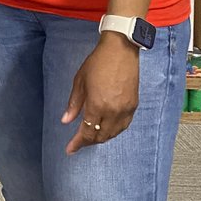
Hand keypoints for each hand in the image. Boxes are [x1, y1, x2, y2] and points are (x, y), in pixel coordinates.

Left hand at [61, 33, 139, 153]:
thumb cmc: (97, 63)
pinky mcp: (134, 106)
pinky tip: (106, 129)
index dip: (78, 143)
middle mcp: (113, 111)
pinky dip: (114, 131)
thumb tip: (66, 120)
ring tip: (90, 137)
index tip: (70, 150)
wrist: (120, 51)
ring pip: (113, 133)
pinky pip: (123, 126)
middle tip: (78, 143)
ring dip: (101, 138)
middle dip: (88, 142)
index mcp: (97, 105)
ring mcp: (126, 109)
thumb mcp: (79, 82)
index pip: (87, 131)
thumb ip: (74, 104)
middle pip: (100, 136)